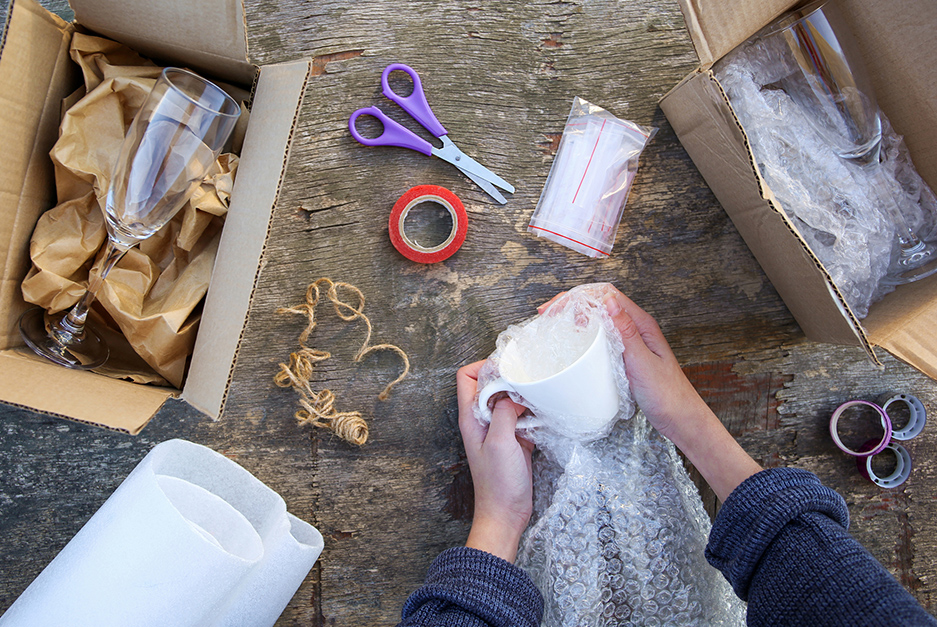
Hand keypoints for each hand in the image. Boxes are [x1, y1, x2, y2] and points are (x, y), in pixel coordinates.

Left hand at [458, 361, 534, 562]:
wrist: (506, 514)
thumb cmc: (498, 483)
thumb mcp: (500, 442)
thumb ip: (504, 412)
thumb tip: (512, 392)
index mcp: (470, 417)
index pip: (467, 376)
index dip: (483, 367)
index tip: (507, 369)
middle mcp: (482, 420)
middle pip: (490, 385)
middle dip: (509, 378)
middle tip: (528, 380)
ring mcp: (498, 429)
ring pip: (509, 399)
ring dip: (524, 395)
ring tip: (538, 395)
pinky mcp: (515, 439)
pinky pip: (523, 416)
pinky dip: (533, 412)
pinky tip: (544, 414)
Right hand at [541, 286, 760, 501]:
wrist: (680, 418)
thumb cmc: (667, 394)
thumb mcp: (642, 362)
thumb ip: (626, 331)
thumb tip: (609, 301)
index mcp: (642, 324)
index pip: (606, 295)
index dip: (578, 296)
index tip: (555, 307)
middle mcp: (636, 328)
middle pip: (600, 303)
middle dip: (571, 304)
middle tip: (546, 314)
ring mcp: (630, 341)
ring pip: (599, 319)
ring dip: (576, 317)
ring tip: (554, 324)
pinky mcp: (625, 355)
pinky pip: (602, 337)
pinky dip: (584, 334)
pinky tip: (574, 343)